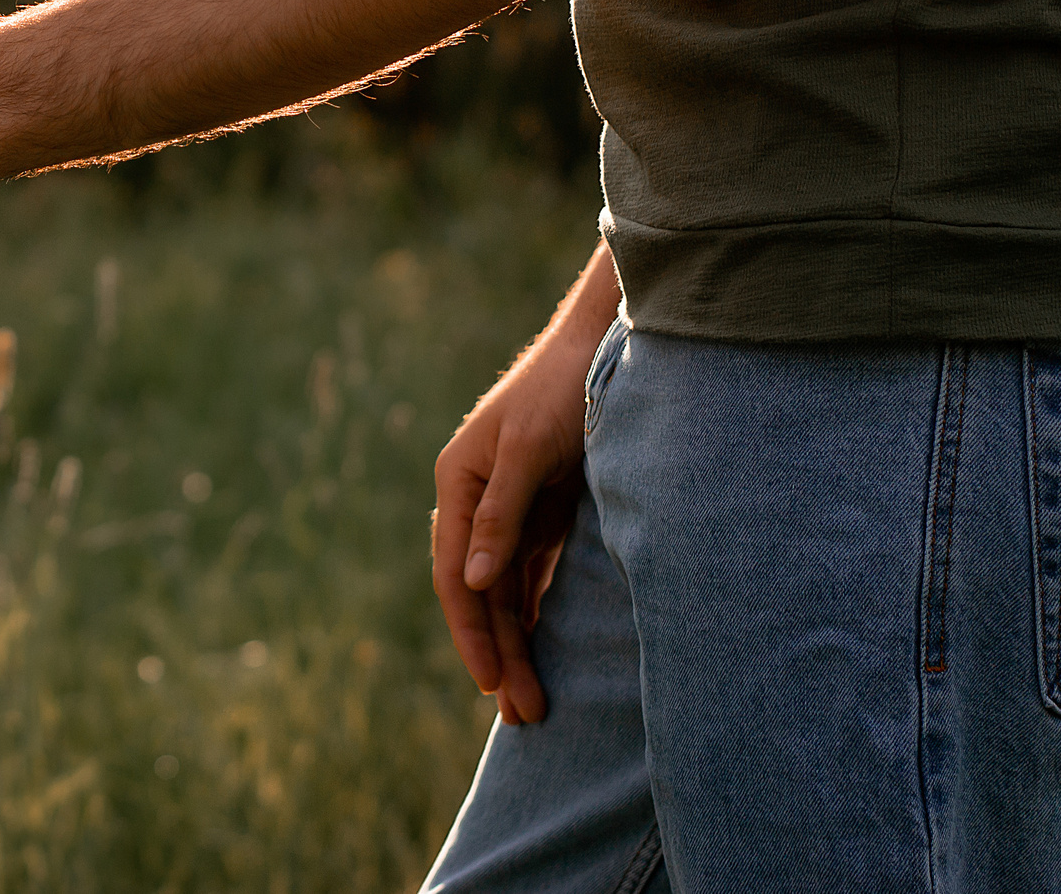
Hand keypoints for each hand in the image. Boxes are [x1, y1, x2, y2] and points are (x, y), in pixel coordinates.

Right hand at [430, 240, 617, 724]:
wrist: (605, 346)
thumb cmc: (561, 390)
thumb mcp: (526, 449)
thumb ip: (500, 514)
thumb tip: (473, 581)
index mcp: (459, 481)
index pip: (455, 574)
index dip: (471, 631)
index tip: (491, 683)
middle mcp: (476, 499)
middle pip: (480, 591)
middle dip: (498, 652)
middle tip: (524, 714)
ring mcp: (509, 506)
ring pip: (505, 589)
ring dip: (516, 642)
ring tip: (533, 701)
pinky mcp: (541, 509)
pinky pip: (531, 575)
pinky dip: (534, 614)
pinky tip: (543, 650)